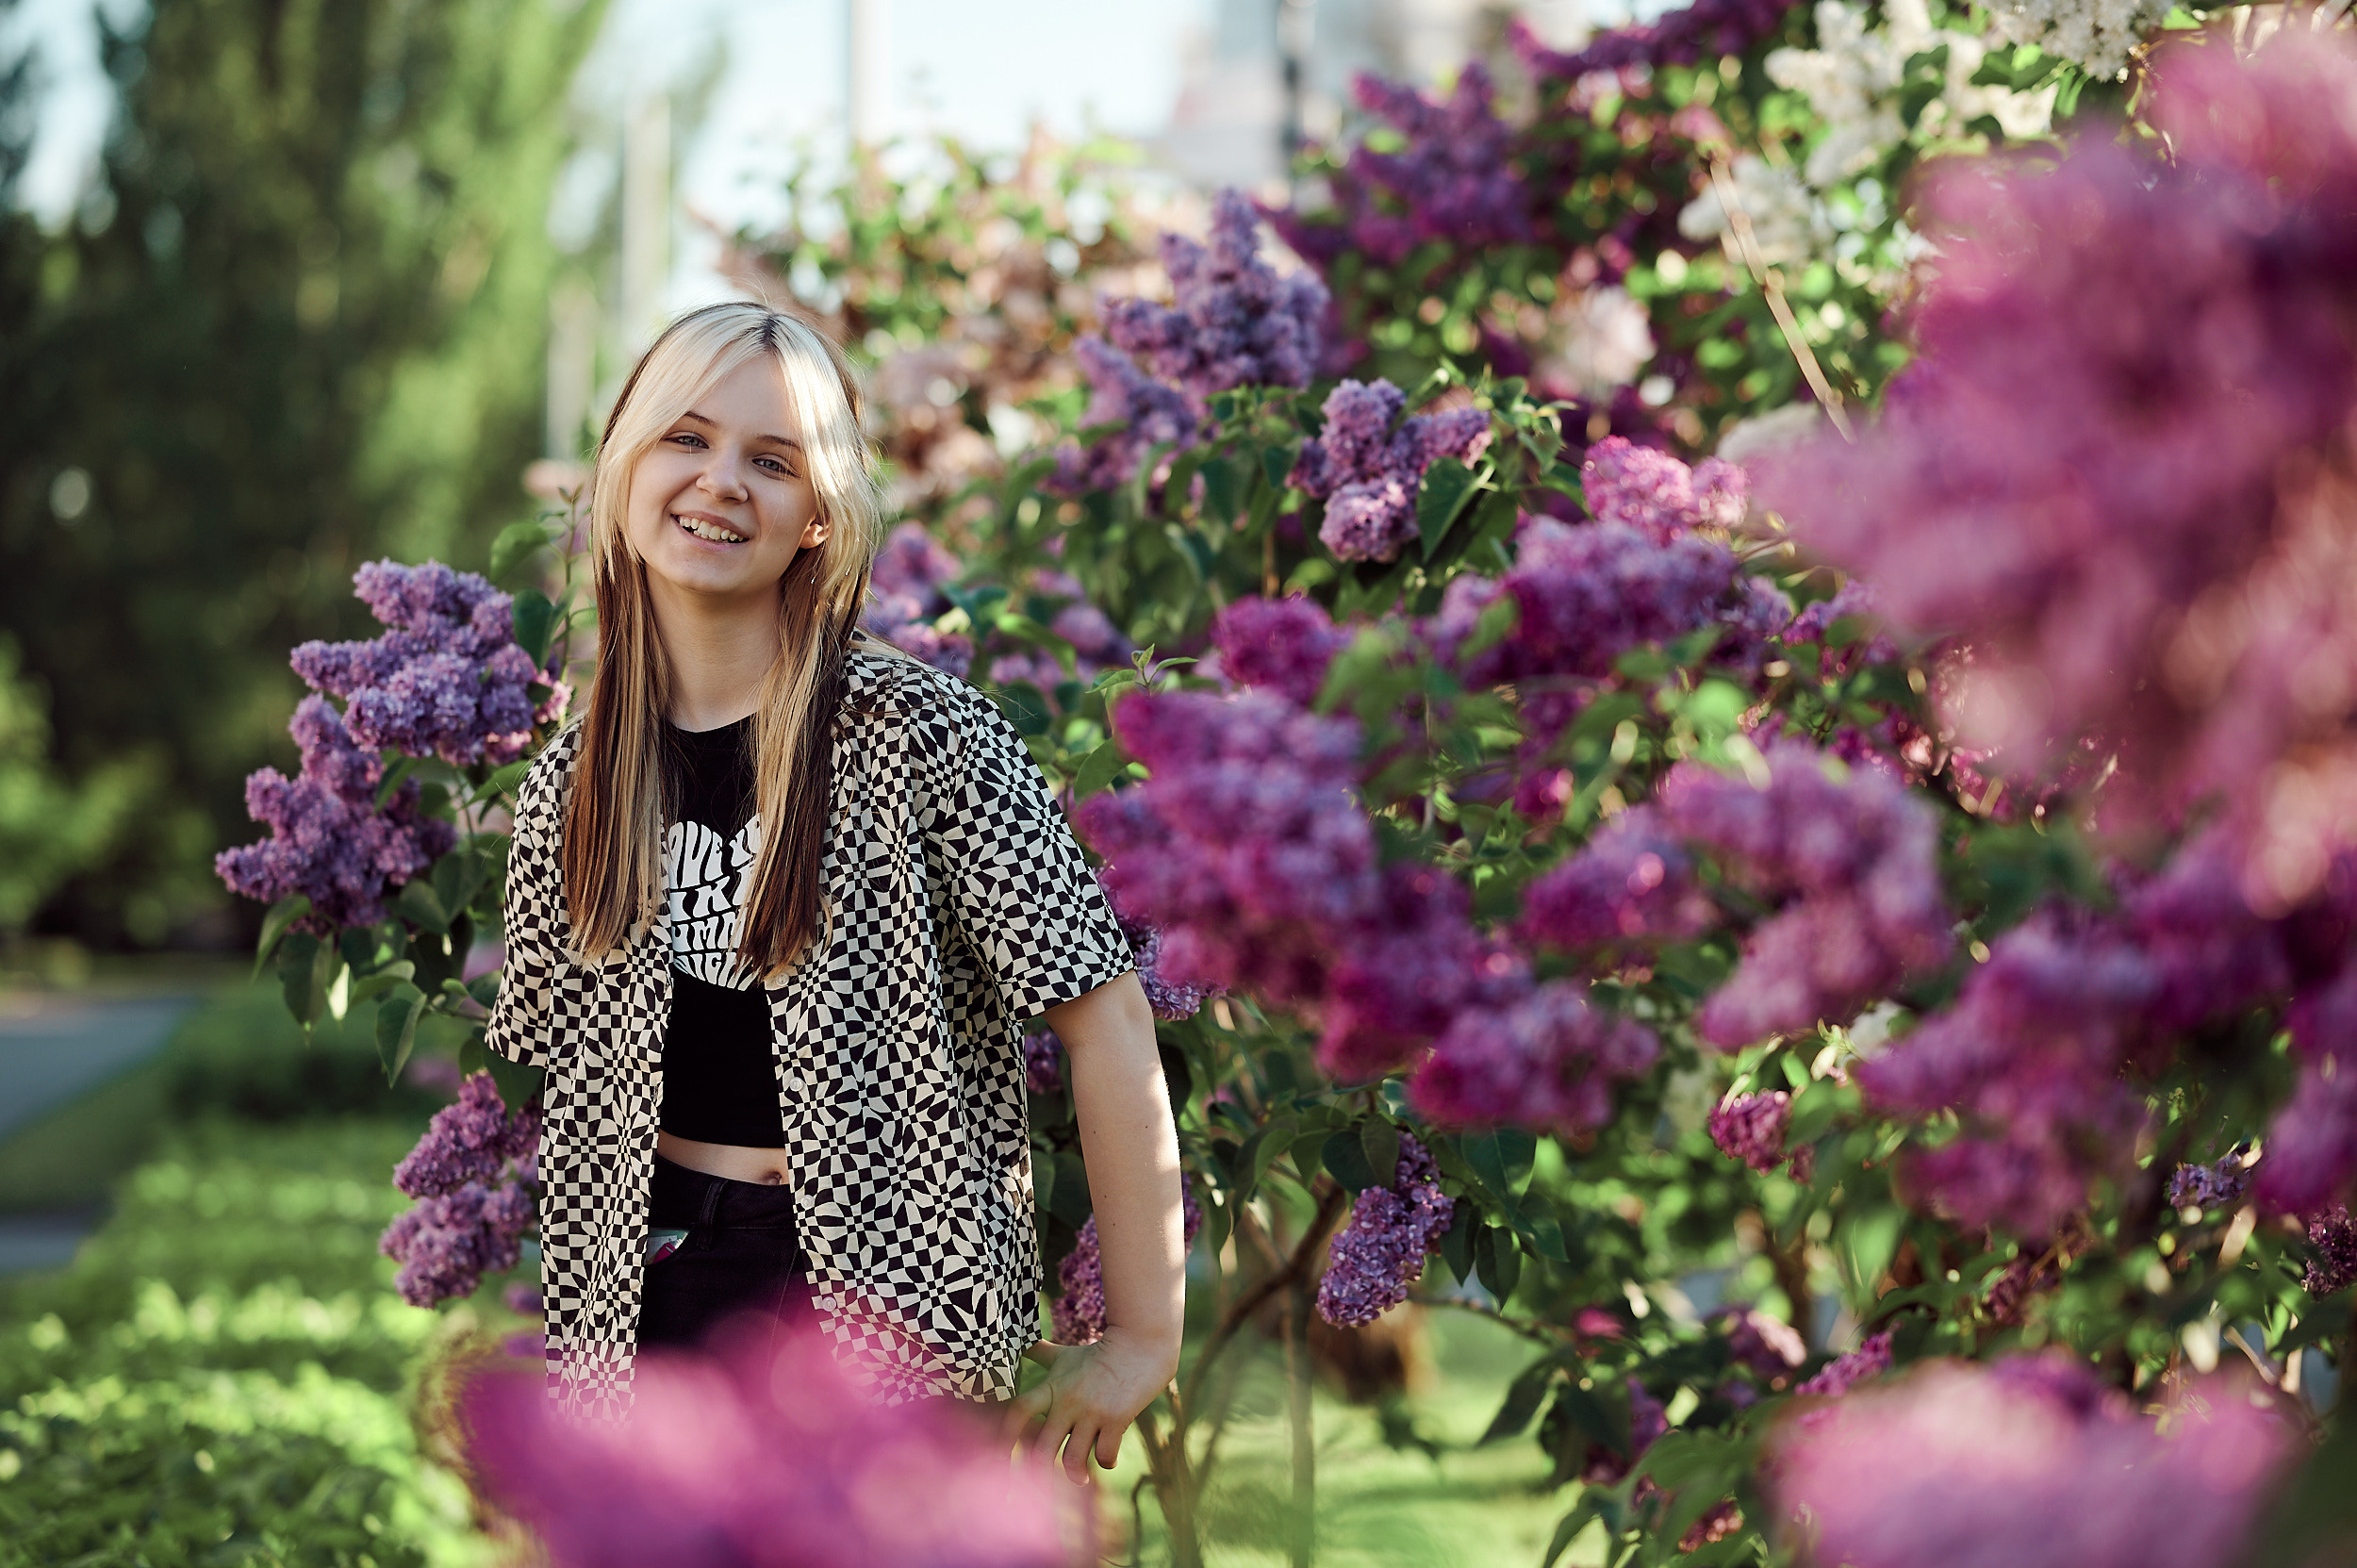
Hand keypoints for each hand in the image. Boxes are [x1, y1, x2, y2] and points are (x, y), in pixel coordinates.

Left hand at [1003, 1329, 1177, 1483]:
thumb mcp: (1063, 1355)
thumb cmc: (1097, 1353)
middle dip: (1039, 1472)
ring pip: (1073, 1459)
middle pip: (1042, 1449)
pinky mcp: (1117, 1418)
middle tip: (1044, 1482)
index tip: (1003, 1458)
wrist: (1140, 1343)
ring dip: (1076, 1474)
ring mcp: (1092, 1411)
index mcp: (1052, 1388)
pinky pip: (1105, 1455)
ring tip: (1080, 1478)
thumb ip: (1039, 1353)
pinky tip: (1108, 1459)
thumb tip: (1021, 1342)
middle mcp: (1068, 1401)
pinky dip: (1106, 1462)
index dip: (1005, 1436)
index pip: (1019, 1411)